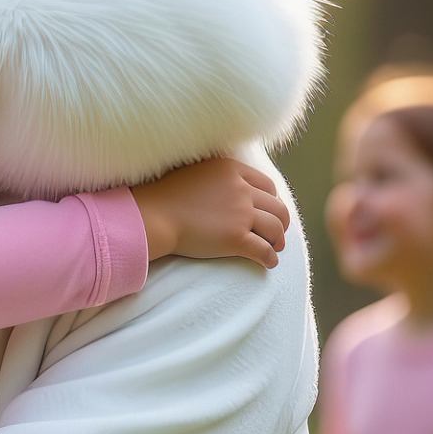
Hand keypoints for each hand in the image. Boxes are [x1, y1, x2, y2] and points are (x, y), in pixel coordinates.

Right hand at [132, 156, 288, 267]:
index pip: (266, 185)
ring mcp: (241, 214)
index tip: (268, 210)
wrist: (152, 216)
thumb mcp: (194, 172)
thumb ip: (215, 176)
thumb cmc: (164, 196)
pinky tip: (269, 263)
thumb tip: (225, 186)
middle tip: (276, 233)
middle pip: (276, 207)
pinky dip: (270, 258)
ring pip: (275, 228)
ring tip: (274, 248)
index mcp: (231, 170)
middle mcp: (241, 189)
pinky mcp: (237, 238)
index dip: (271, 200)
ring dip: (278, 240)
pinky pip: (263, 250)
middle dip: (280, 222)